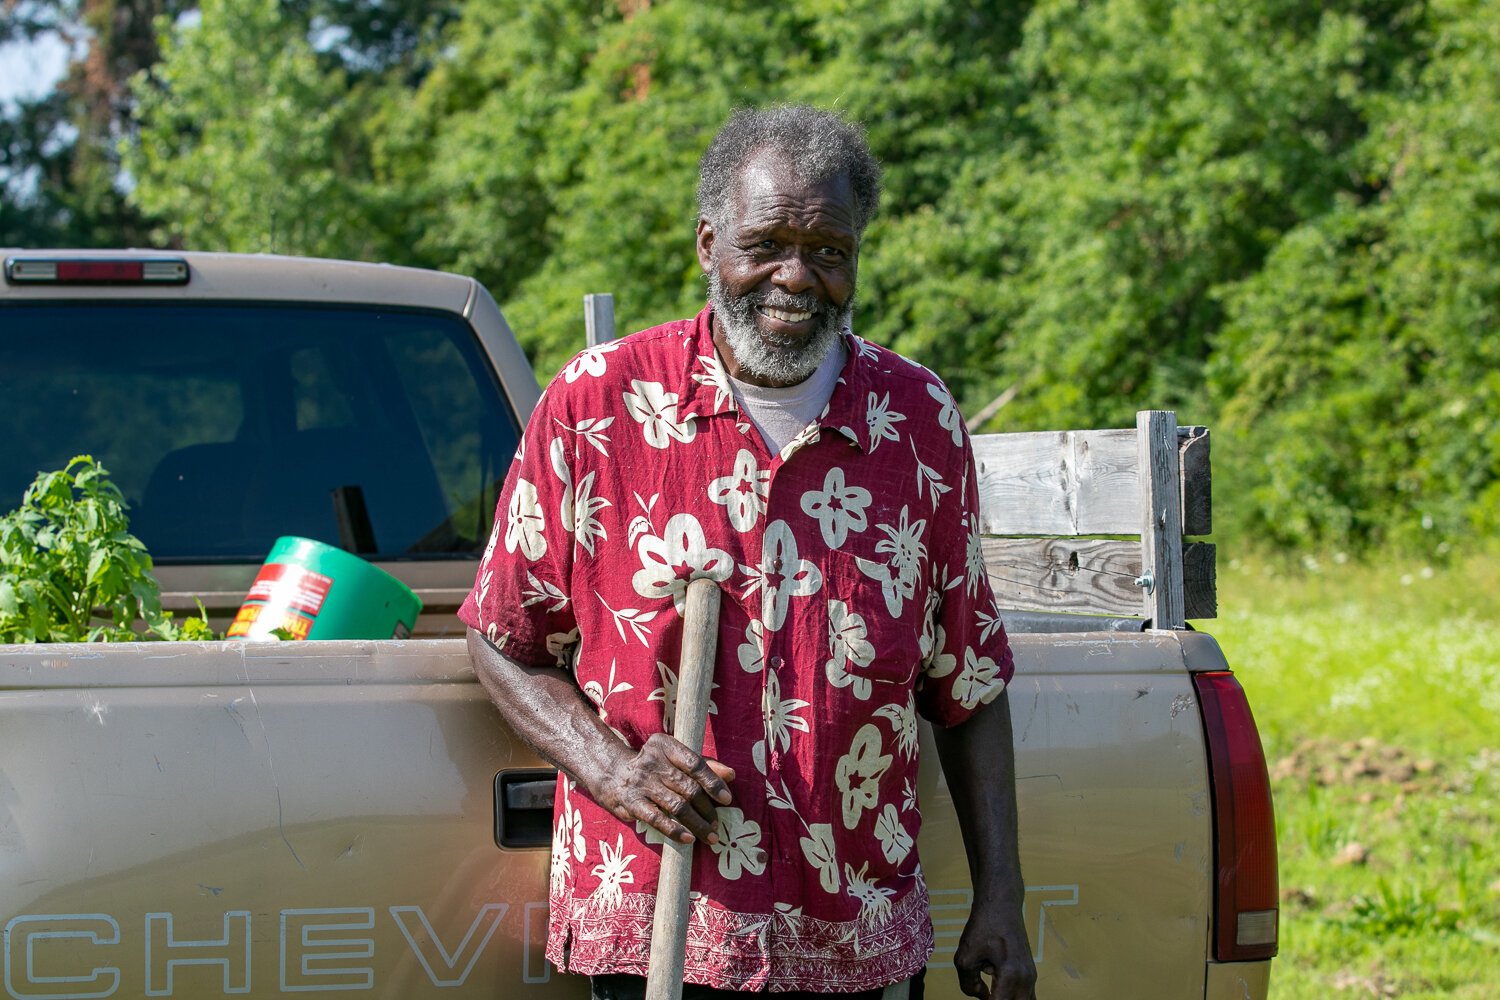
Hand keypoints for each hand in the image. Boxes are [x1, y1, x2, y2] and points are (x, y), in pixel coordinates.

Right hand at [589, 732, 734, 844]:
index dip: (713, 782)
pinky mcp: (631, 803)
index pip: (694, 763)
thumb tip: (730, 775)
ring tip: (710, 836)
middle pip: (688, 787)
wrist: (611, 774)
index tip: (726, 799)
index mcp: (665, 745)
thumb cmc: (652, 767)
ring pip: (676, 806)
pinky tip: (689, 839)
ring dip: (697, 823)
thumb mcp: (673, 758)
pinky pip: (657, 819)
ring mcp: (641, 783)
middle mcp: (652, 762)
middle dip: (707, 809)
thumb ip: (702, 765)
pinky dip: (675, 831)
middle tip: (717, 824)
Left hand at [953, 901, 1036, 999]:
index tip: (979, 997)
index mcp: (1010, 975)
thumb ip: (969, 984)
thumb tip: (982, 997)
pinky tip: (997, 990)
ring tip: (991, 990)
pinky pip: (1026, 995)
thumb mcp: (965, 956)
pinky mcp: (1030, 972)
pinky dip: (1014, 997)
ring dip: (1007, 999)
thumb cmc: (983, 926)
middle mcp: (1026, 979)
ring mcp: (1031, 976)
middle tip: (985, 995)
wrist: (1002, 904)